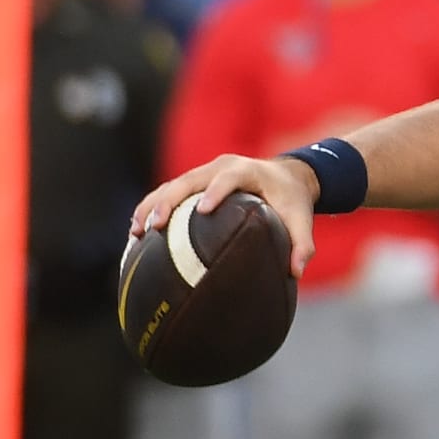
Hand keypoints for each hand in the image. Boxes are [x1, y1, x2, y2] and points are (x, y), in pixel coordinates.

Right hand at [130, 154, 319, 276]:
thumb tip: (296, 272)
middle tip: (156, 225)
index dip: (215, 191)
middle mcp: (222, 166)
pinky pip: (167, 192)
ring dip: (152, 205)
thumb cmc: (292, 200)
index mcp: (248, 170)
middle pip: (189, 179)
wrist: (286, 176)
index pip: (228, 177)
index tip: (203, 210)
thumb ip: (302, 243)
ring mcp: (204, 172)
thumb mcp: (301, 219)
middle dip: (170, 200)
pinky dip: (151, 208)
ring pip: (171, 185)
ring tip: (135, 232)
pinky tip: (136, 233)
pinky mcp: (194, 181)